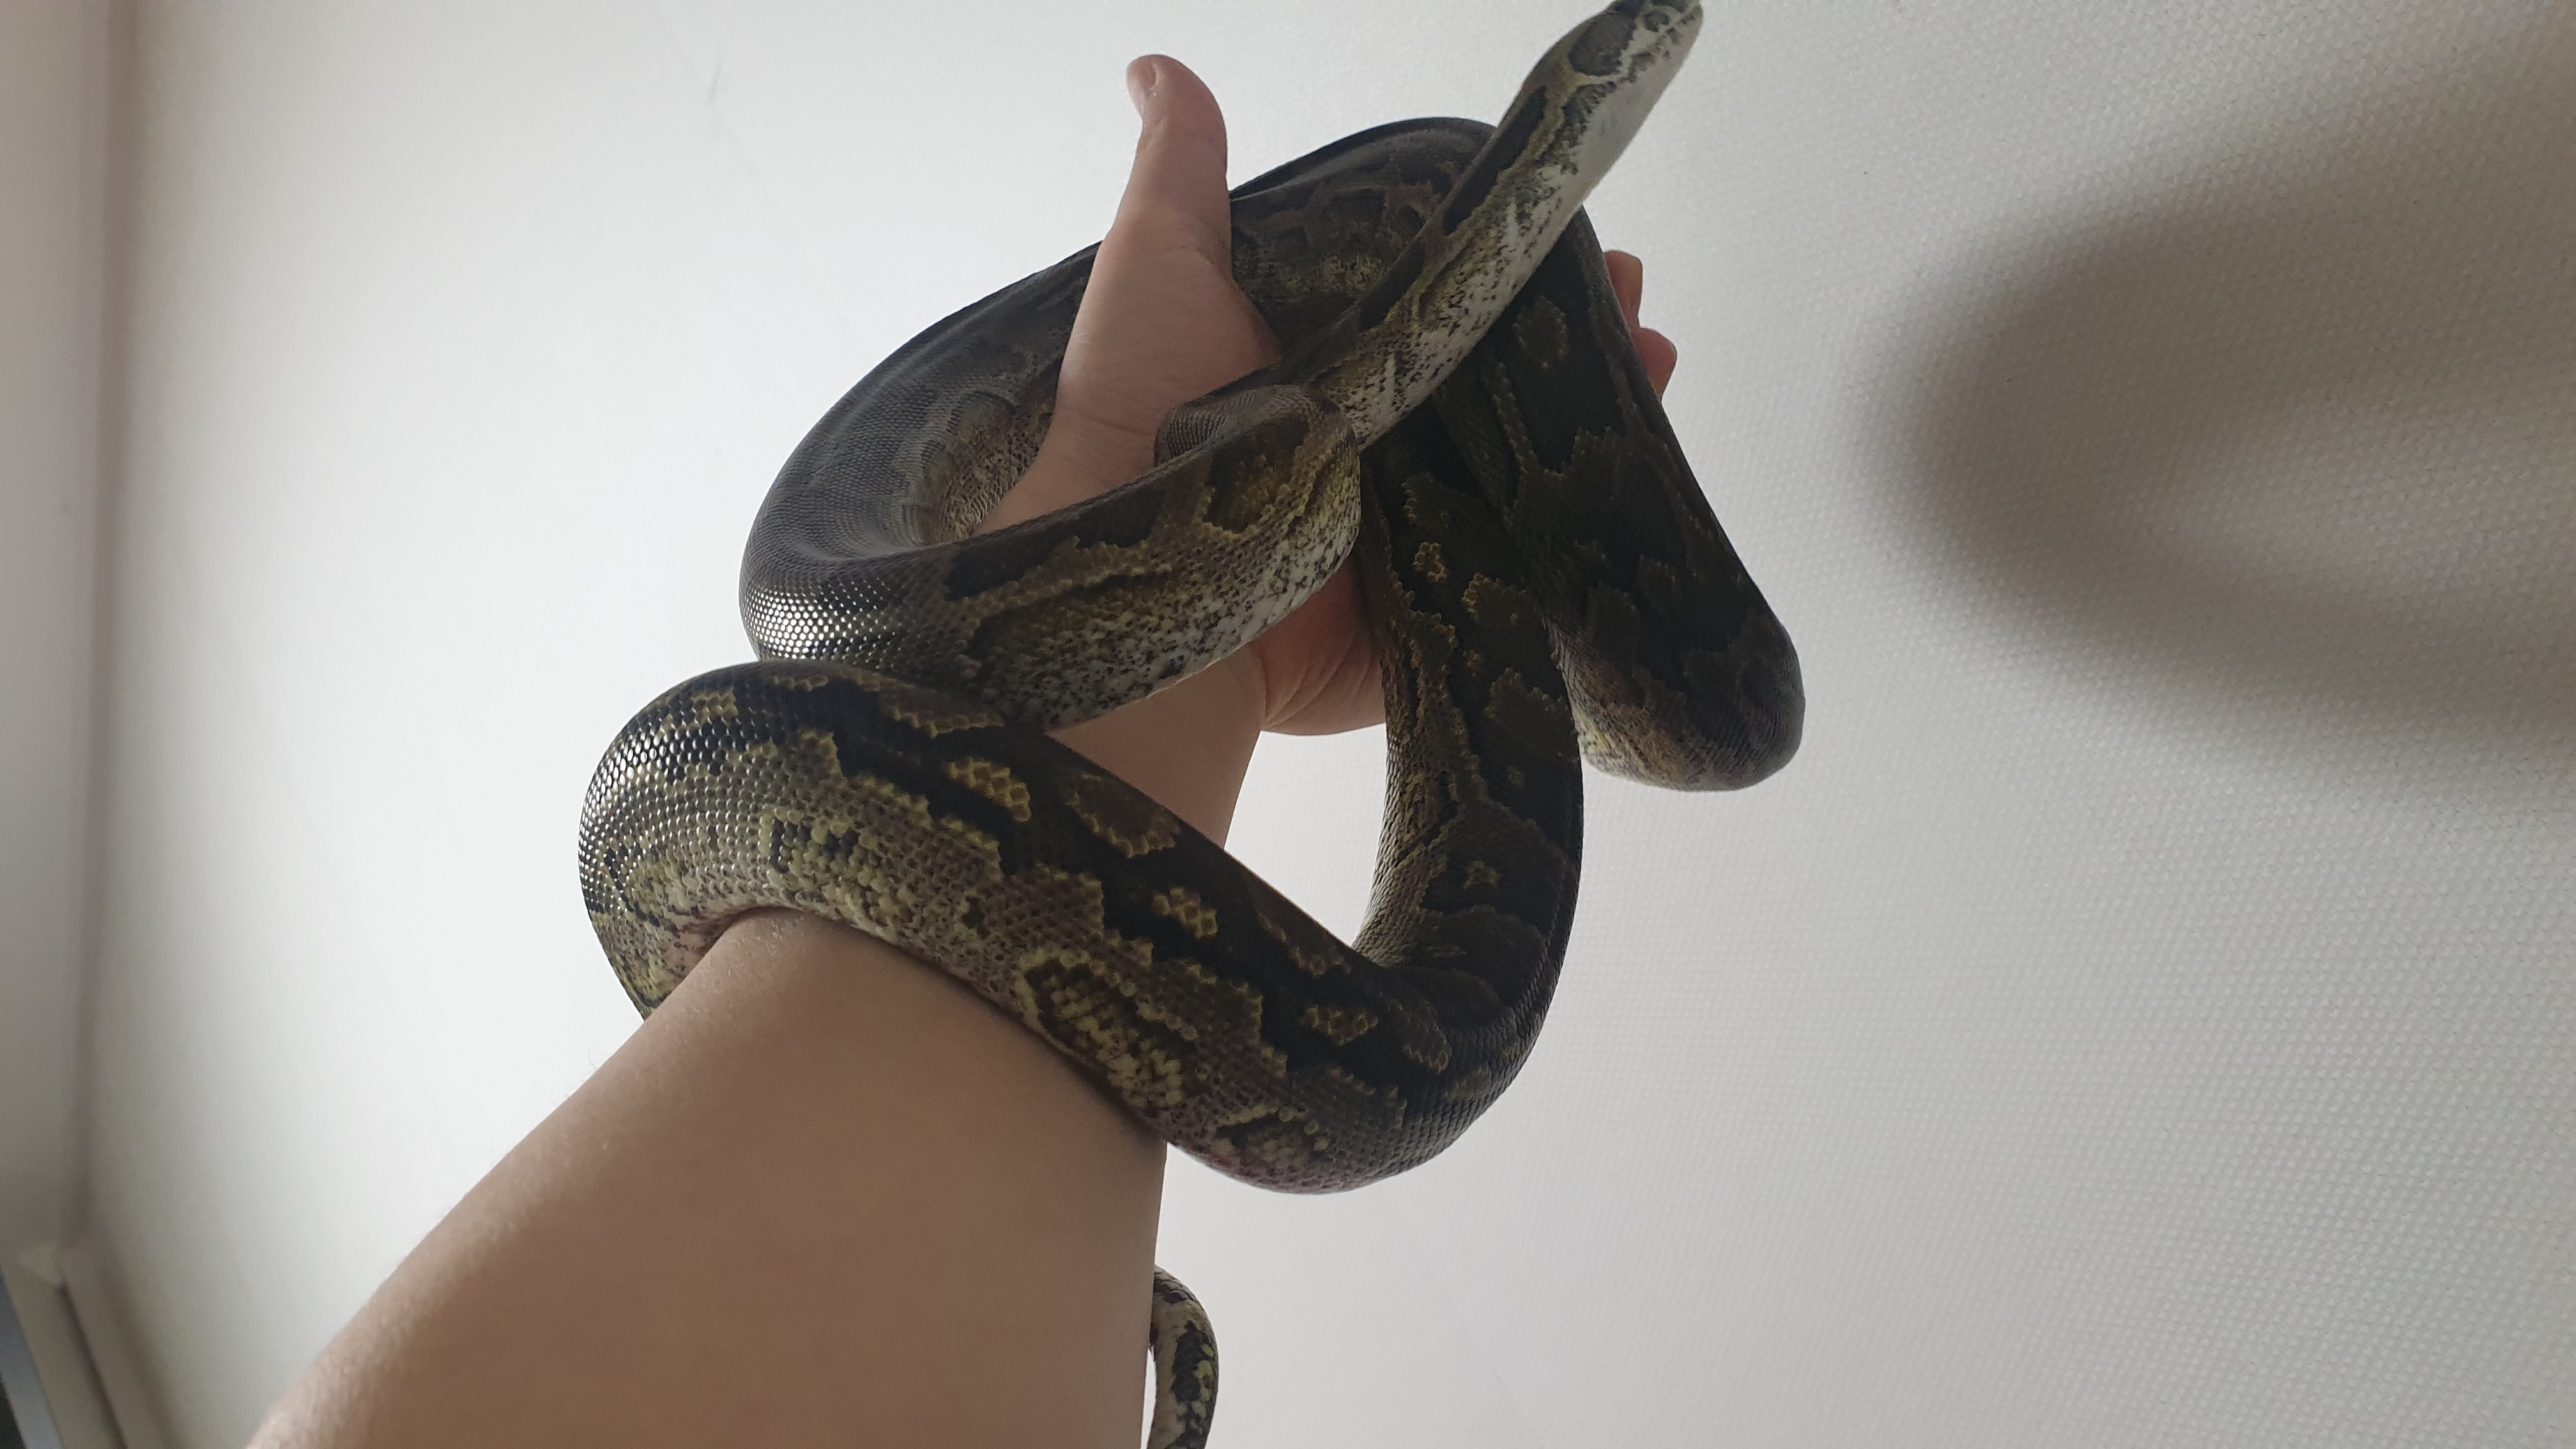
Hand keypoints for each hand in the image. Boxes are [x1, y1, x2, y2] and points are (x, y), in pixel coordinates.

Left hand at [981, 56, 1675, 833]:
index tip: (1580, 238)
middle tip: (1633, 298)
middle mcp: (1374, 454)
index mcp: (1327, 378)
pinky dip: (1584, 535)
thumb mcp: (1159, 270)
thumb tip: (1159, 69)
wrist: (1145, 574)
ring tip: (1654, 359)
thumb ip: (1180, 180)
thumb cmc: (1142, 414)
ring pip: (1525, 473)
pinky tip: (1635, 482)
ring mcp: (1409, 537)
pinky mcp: (1431, 614)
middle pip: (1500, 389)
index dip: (1515, 274)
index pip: (1446, 312)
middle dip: (1575, 341)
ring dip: (1597, 417)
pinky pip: (1527, 573)